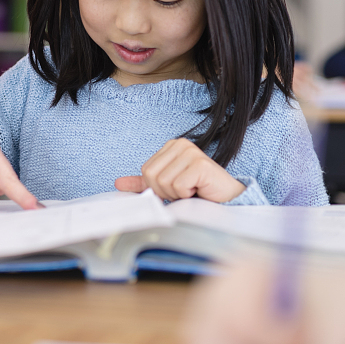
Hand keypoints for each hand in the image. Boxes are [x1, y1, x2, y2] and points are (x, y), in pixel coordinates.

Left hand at [113, 138, 245, 201]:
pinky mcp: (200, 164)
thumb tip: (118, 183)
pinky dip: (187, 195)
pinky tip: (199, 190)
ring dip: (177, 194)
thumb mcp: (166, 186)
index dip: (158, 187)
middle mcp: (180, 144)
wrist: (226, 199)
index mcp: (170, 146)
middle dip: (166, 191)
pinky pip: (178, 186)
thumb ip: (143, 183)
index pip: (145, 171)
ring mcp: (191, 152)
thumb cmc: (198, 191)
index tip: (176, 187)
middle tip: (185, 190)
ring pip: (164, 182)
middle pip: (151, 176)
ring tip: (193, 189)